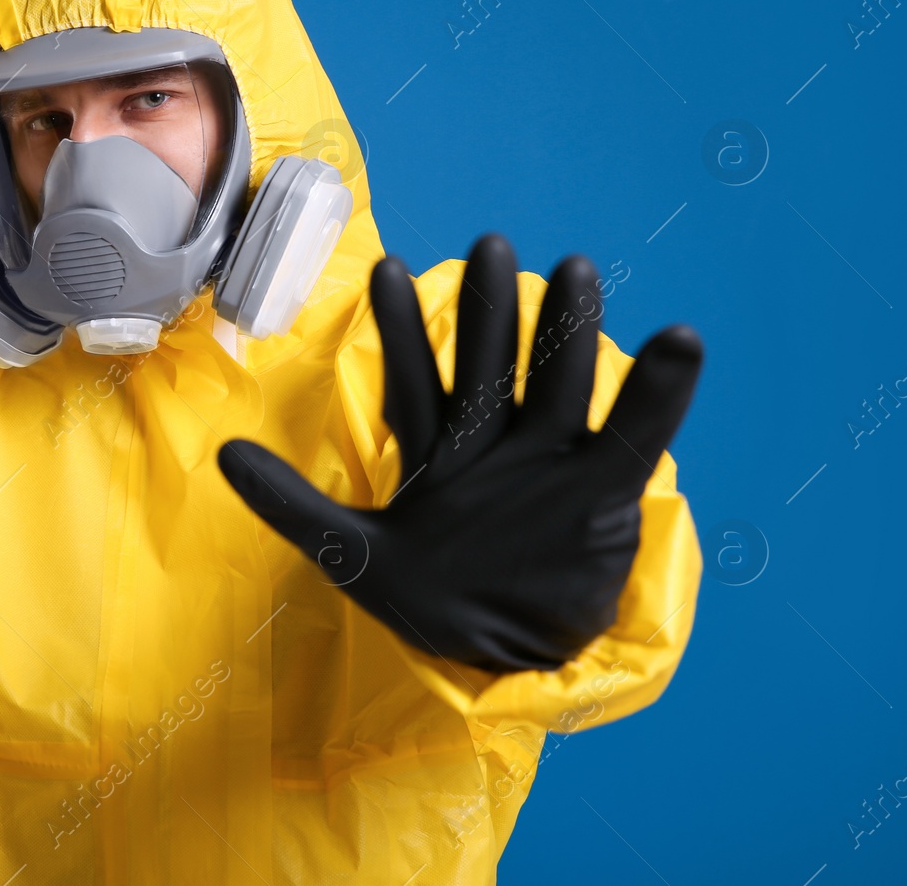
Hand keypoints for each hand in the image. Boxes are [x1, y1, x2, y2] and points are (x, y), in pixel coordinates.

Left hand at [217, 234, 702, 672]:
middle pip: (491, 362)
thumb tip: (224, 454)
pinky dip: (658, 392)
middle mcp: (495, 442)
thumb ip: (293, 505)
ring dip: (567, 329)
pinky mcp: (601, 490)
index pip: (416, 376)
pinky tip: (683, 338)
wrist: (502, 660)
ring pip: (559, 381)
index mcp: (438, 450)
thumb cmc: (432, 603)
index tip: (387, 266)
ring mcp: (550, 460)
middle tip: (490, 246)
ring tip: (573, 270)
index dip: (402, 325)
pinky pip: (636, 433)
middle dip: (489, 309)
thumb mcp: (353, 556)